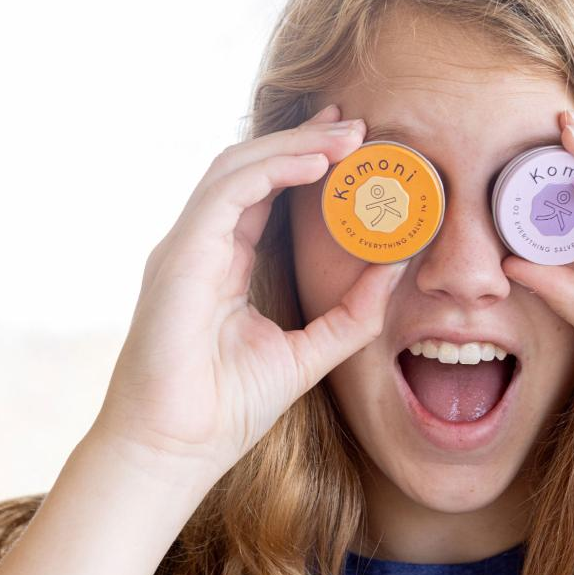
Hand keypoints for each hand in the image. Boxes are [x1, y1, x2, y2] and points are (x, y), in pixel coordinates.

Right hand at [91, 103, 407, 485]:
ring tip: (348, 136)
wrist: (177, 449)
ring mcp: (187, 247)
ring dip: (295, 146)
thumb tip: (397, 267)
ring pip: (239, 168)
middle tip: (357, 125)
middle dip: (305, 142)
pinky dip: (273, 169)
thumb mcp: (308, 353)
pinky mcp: (181, 254)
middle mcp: (202, 247)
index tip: (351, 147)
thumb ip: (352, 312)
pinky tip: (317, 163)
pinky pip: (228, 191)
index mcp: (225, 265)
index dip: (305, 164)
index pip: (264, 196)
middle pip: (252, 170)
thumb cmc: (227, 408)